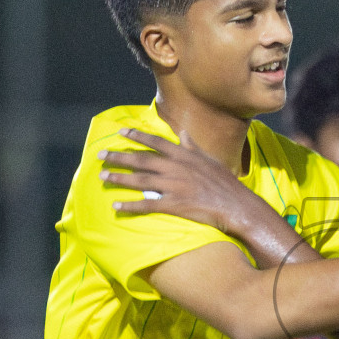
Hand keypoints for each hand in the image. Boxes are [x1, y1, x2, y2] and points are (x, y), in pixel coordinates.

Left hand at [101, 129, 278, 235]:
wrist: (237, 205)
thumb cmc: (225, 183)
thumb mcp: (209, 159)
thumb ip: (192, 146)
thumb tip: (183, 132)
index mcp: (184, 155)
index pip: (155, 142)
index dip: (137, 136)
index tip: (121, 133)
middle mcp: (176, 168)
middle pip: (142, 160)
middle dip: (119, 156)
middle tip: (101, 155)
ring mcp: (174, 186)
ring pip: (140, 180)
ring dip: (119, 178)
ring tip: (103, 176)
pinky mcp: (174, 205)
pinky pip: (147, 204)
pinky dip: (130, 205)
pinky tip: (117, 205)